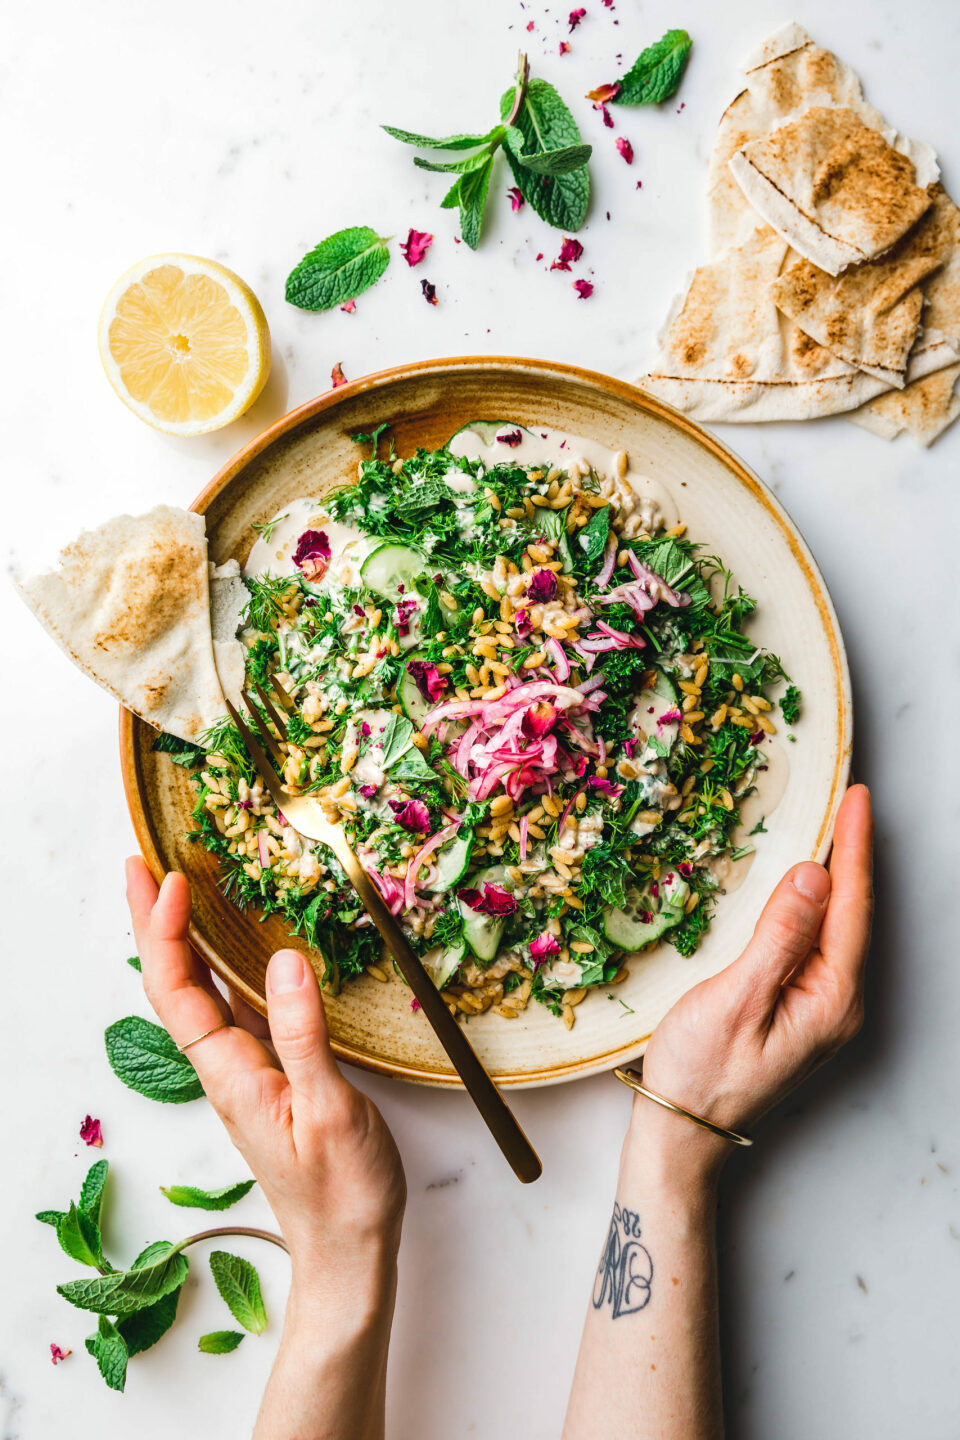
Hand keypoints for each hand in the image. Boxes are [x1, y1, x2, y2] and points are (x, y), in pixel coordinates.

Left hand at [125, 859, 405, 1286]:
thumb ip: (304, 1036)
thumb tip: (287, 959)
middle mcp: (227, 1066)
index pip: (178, 990)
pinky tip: (235, 950)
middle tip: (140, 864)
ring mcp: (247, 1070)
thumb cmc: (340, 1189)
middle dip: (153, 923)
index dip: (167, 931)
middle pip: (175, 984)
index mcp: (229, 1073)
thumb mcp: (328, 1110)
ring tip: (176, 890)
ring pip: (201, 993)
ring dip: (184, 939)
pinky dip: (225, 967)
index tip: (171, 877)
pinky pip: (235, 1008)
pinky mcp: (272, 1074)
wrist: (347, 1247)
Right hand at [636, 784, 872, 1161]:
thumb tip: (813, 876)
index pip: (851, 906)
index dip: (853, 847)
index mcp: (830, 999)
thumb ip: (778, 936)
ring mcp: (821, 1009)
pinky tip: (805, 887)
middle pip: (853, 913)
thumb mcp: (735, 999)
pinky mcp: (799, 1010)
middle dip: (854, 853)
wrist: (682, 1133)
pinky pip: (818, 944)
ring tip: (836, 828)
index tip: (857, 797)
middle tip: (850, 799)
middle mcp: (838, 1003)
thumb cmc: (699, 1073)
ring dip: (837, 875)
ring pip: (837, 927)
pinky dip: (816, 905)